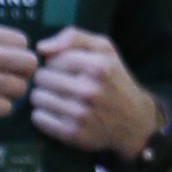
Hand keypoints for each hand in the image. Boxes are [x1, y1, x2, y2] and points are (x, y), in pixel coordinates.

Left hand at [28, 27, 161, 162]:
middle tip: (63, 85)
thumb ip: (74, 37)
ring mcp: (80, 114)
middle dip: (49, 79)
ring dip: (45, 97)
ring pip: (36, 97)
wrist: (134, 122)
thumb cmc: (116, 80)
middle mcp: (89, 91)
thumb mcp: (105, 49)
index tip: (68, 70)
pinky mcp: (71, 134)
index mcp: (98, 66)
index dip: (57, 63)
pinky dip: (44, 115)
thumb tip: (41, 48)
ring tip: (61, 99)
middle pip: (41, 77)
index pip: (52, 59)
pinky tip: (59, 114)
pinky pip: (38, 118)